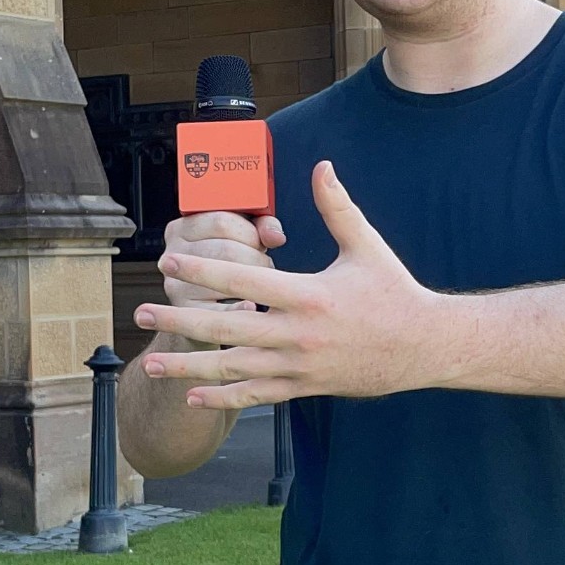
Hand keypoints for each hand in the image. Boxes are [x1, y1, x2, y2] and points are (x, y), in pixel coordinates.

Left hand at [134, 161, 442, 409]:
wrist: (422, 346)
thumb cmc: (393, 291)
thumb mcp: (366, 245)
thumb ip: (337, 207)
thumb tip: (321, 165)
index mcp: (309, 294)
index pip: (243, 280)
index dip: (202, 271)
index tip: (168, 263)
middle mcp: (298, 334)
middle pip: (226, 328)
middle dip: (179, 321)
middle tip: (142, 314)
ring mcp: (298, 366)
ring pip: (233, 369)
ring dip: (189, 367)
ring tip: (153, 364)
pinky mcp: (304, 388)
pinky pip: (255, 395)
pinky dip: (222, 398)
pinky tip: (192, 396)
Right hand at [141, 211, 285, 315]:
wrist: (206, 317)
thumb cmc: (230, 267)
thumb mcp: (242, 238)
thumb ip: (261, 228)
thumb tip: (275, 237)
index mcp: (183, 228)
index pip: (221, 220)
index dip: (250, 232)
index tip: (260, 242)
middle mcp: (172, 255)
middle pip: (226, 249)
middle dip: (256, 258)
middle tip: (264, 267)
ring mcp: (175, 286)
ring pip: (226, 278)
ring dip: (252, 282)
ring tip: (258, 285)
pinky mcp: (185, 315)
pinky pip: (221, 311)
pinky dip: (242, 307)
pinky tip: (252, 306)